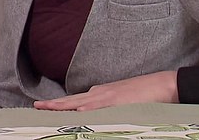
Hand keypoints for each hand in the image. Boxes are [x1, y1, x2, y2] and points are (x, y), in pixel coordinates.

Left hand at [33, 70, 178, 110]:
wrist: (163, 84)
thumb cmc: (144, 94)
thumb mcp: (121, 102)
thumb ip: (106, 105)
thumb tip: (92, 113)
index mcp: (100, 94)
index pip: (74, 101)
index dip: (59, 104)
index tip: (45, 106)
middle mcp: (100, 93)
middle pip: (72, 100)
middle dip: (53, 103)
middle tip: (36, 106)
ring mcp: (109, 96)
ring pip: (81, 102)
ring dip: (63, 105)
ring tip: (47, 107)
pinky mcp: (120, 100)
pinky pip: (101, 105)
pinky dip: (89, 109)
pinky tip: (78, 112)